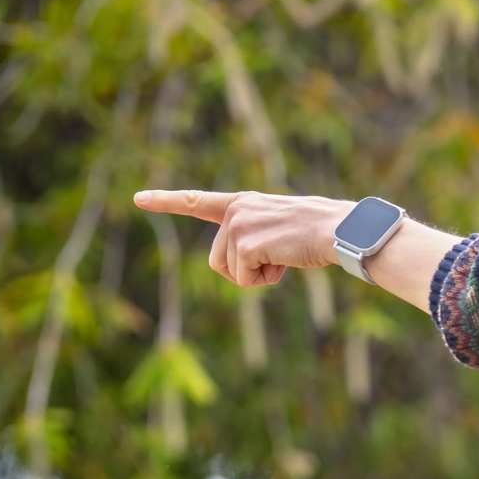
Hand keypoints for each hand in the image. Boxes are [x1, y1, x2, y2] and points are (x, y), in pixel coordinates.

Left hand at [134, 190, 353, 287]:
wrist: (339, 231)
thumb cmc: (321, 232)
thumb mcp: (283, 225)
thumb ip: (258, 233)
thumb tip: (252, 256)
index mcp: (243, 203)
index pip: (198, 201)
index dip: (166, 200)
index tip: (139, 199)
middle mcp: (236, 210)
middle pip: (217, 260)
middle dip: (244, 271)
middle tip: (278, 259)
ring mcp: (238, 225)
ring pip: (230, 272)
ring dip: (257, 275)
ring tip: (285, 257)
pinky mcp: (245, 244)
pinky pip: (244, 279)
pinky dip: (266, 279)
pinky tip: (285, 262)